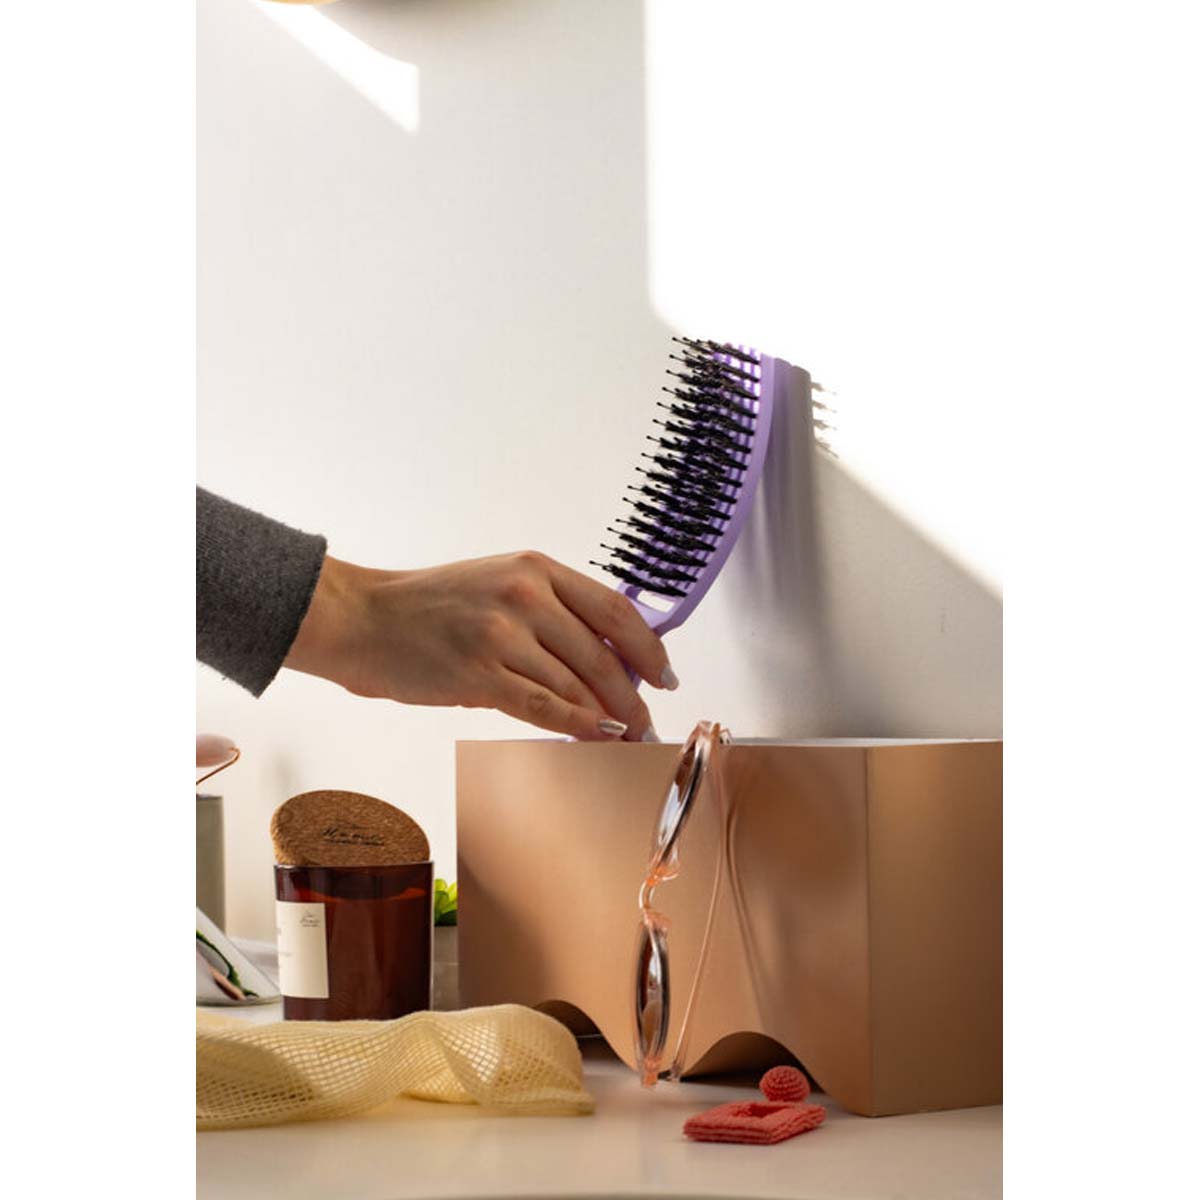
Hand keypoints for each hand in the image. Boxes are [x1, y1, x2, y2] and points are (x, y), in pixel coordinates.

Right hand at [284, 551, 678, 740]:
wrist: (363, 619)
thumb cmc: (428, 607)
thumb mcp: (498, 583)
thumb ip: (551, 611)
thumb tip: (605, 658)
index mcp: (536, 568)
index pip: (615, 609)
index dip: (650, 648)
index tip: (665, 676)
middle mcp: (526, 595)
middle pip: (604, 654)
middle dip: (634, 695)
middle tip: (647, 721)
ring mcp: (503, 634)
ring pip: (578, 684)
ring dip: (609, 718)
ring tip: (626, 737)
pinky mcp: (480, 674)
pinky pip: (544, 707)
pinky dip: (578, 726)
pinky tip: (597, 737)